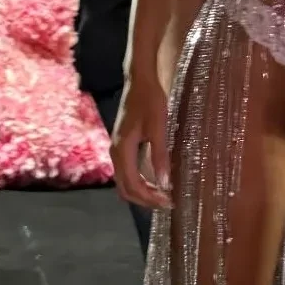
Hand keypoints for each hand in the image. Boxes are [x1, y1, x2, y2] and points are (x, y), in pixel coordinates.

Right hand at [110, 74, 172, 210]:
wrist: (139, 81)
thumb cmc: (150, 101)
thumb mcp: (159, 128)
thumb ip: (159, 156)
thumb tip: (164, 184)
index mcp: (122, 150)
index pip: (132, 185)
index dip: (149, 198)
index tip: (168, 202)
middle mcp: (115, 152)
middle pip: (125, 188)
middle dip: (144, 199)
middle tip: (167, 203)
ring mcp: (117, 149)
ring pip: (124, 181)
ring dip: (142, 192)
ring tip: (162, 196)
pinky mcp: (122, 145)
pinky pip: (127, 172)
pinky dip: (139, 182)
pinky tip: (154, 181)